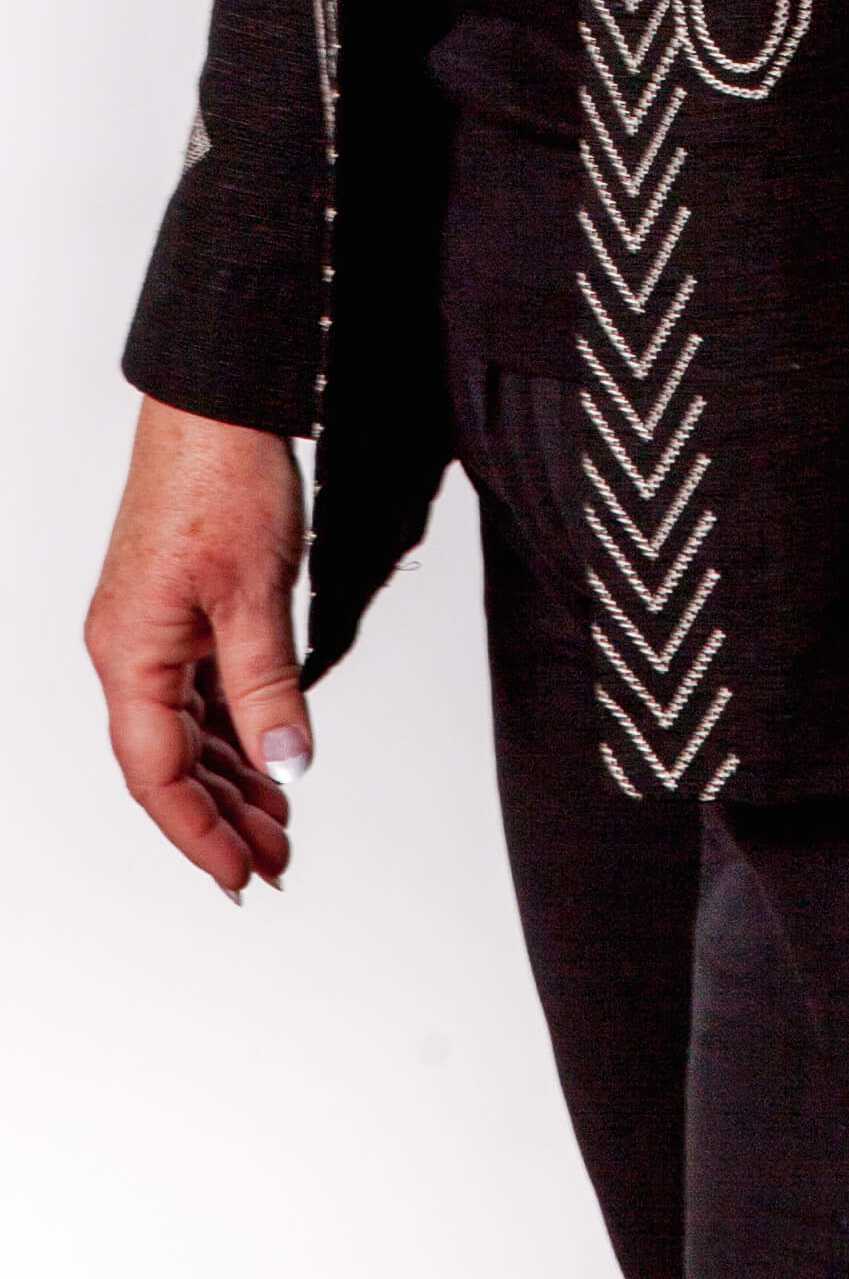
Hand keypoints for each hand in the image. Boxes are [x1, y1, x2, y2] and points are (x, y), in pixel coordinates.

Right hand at [85, 399, 312, 900]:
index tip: (240, 876)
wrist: (215, 403)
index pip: (157, 773)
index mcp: (130, 652)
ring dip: (231, 781)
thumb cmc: (219, 478)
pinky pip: (201, 695)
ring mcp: (154, 631)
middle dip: (221, 820)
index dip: (198, 833)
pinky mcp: (180, 612)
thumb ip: (268, 688)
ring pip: (188, 733)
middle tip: (274, 862)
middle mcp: (131, 650)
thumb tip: (288, 767)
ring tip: (279, 826)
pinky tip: (270, 761)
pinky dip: (236, 733)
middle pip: (169, 763)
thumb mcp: (255, 595)